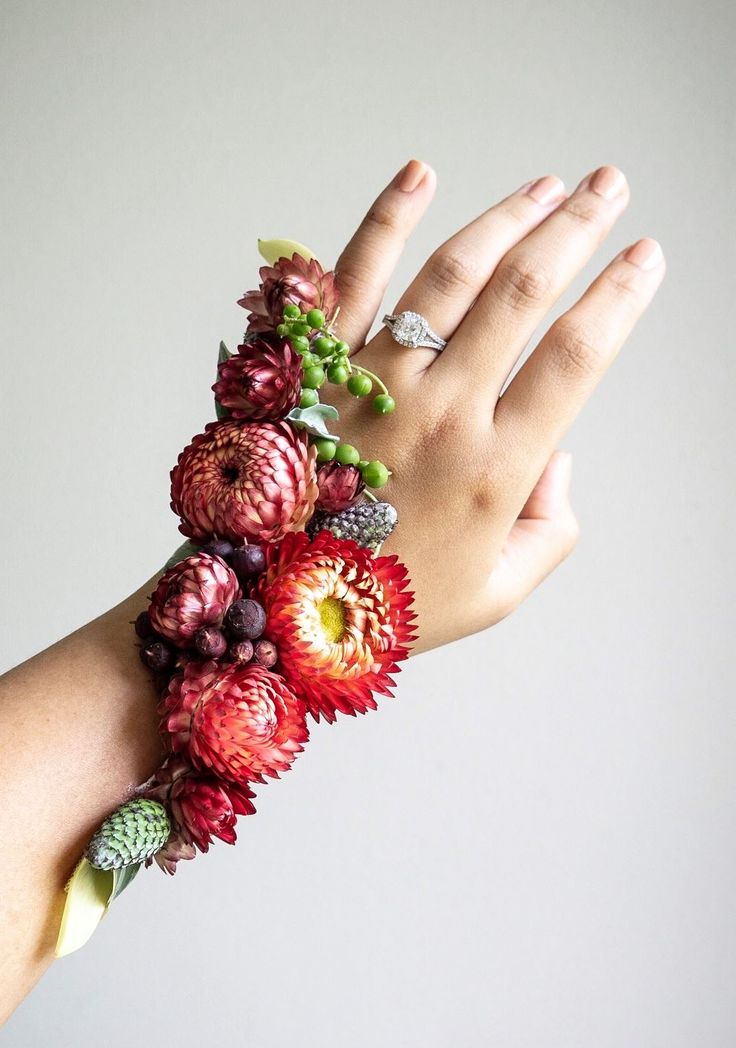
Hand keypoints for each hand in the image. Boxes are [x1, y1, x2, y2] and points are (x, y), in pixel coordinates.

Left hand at [328, 160, 664, 651]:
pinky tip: (419, 175)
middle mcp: (438, 413)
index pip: (575, 356)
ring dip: (506, 217)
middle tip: (609, 186)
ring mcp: (371, 383)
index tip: (645, 256)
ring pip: (451, 274)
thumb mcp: (496, 593)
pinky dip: (384, 221)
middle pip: (522, 293)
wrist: (269, 609)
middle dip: (577, 228)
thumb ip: (550, 527)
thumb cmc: (385, 606)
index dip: (619, 296)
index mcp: (494, 468)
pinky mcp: (313, 370)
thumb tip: (559, 455)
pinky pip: (350, 279)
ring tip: (547, 186)